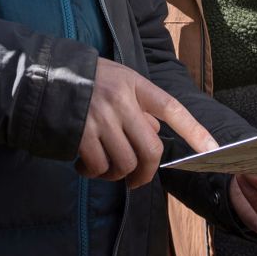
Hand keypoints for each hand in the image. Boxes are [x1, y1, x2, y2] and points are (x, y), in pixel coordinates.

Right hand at [77, 58, 217, 187]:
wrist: (43, 75)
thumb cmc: (86, 81)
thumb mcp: (118, 82)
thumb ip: (138, 106)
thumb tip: (154, 134)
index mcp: (135, 85)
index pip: (172, 108)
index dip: (195, 130)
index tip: (213, 149)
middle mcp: (121, 101)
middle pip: (150, 150)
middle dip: (145, 173)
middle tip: (135, 180)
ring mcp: (101, 117)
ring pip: (124, 163)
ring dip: (115, 175)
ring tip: (103, 169)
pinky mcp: (81, 132)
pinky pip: (98, 166)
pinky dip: (93, 173)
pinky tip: (84, 167)